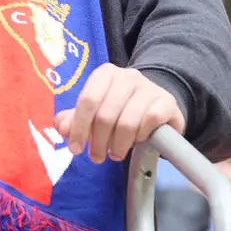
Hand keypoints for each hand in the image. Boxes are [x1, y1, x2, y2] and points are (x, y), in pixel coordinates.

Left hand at [55, 65, 184, 163]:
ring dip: (119, 145)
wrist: (156, 104)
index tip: (76, 149)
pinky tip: (139, 140)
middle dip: (98, 142)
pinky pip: (150, 122)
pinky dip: (141, 136)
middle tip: (97, 157)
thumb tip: (63, 128)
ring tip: (116, 153)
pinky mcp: (166, 101)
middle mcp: (128, 76)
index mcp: (106, 74)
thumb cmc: (120, 108)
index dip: (79, 128)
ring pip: (128, 122)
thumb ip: (74, 119)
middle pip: (106, 115)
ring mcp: (149, 87)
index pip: (88, 100)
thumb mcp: (94, 112)